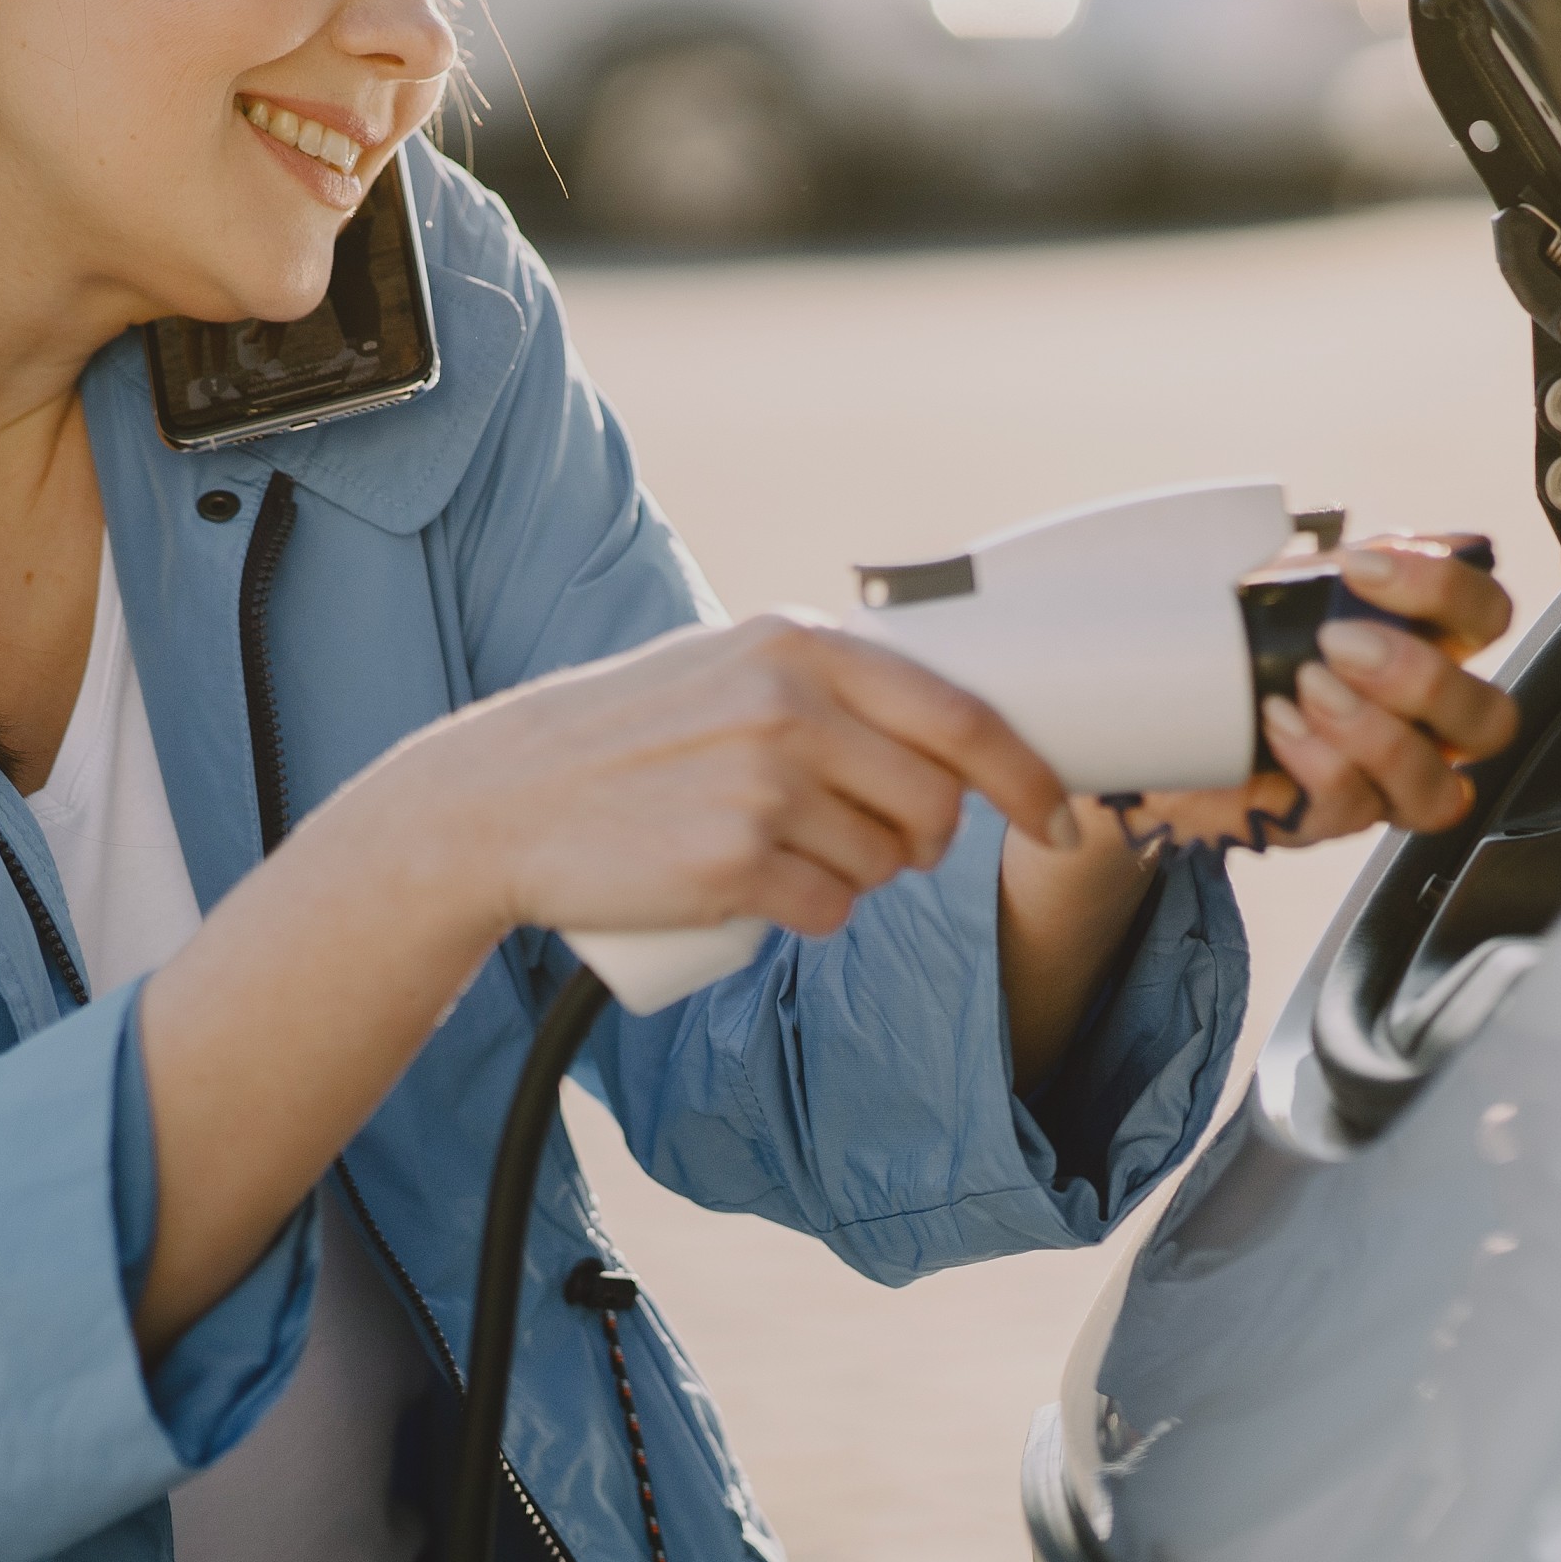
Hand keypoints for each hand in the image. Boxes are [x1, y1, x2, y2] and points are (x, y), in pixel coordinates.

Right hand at [381, 614, 1080, 944]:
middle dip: (922, 842)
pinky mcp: (733, 862)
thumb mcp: (730, 669)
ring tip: (783, 855)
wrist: (503, 799)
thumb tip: (951, 733)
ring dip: (856, 879)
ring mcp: (762, 784)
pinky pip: (828, 911)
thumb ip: (827, 684)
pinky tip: (756, 893)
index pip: (961, 713)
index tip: (1057, 815)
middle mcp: (790, 705)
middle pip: (934, 803)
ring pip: (883, 865)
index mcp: (800, 646)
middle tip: (870, 845)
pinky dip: (808, 915)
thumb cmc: (627, 739)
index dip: (1027, 774)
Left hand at [1105, 538, 1517, 856]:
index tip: (1359, 569)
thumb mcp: (1287, 589)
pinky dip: (1318, 759)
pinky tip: (1278, 724)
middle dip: (1419, 676)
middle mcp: (1429, 723)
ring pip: (1438, 784)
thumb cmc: (1240, 647)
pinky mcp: (1337, 817)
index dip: (1443, 589)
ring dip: (1373, 731)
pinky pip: (1354, 804)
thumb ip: (1343, 568)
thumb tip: (1386, 548)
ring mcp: (1390, 780)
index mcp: (1430, 647)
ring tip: (1306, 687)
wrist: (1171, 715)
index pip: (1488, 616)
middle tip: (1337, 643)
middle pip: (1490, 717)